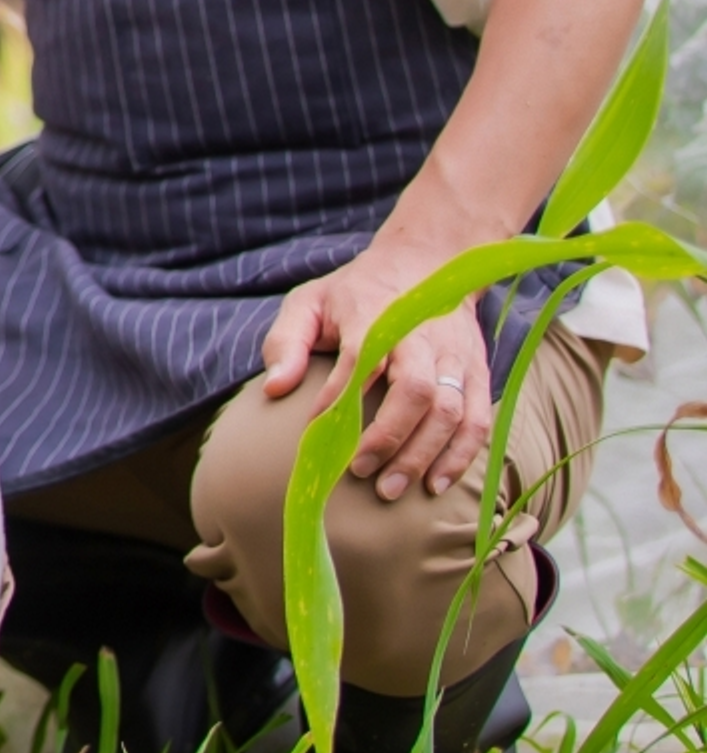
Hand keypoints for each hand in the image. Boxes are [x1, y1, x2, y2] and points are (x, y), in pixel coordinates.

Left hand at [259, 245, 495, 503]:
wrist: (428, 263)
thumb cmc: (356, 292)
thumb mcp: (310, 302)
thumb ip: (288, 342)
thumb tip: (274, 389)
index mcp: (377, 316)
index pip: (361, 360)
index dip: (339, 398)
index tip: (316, 432)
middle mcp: (422, 337)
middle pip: (416, 392)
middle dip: (389, 438)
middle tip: (359, 472)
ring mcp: (456, 357)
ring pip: (450, 411)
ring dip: (424, 455)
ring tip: (392, 489)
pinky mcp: (478, 373)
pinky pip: (478, 420)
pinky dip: (460, 455)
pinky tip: (435, 483)